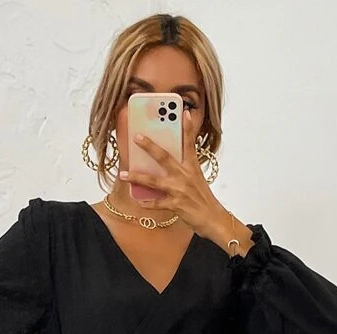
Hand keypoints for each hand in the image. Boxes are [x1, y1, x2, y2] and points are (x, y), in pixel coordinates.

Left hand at [119, 108, 227, 241]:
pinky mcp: (177, 205)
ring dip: (137, 177)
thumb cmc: (203, 199)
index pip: (190, 143)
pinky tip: (138, 201)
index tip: (183, 112)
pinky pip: (157, 203)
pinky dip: (147, 203)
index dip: (188, 127)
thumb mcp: (197, 179)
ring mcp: (180, 190)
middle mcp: (185, 176)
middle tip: (136, 137)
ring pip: (154, 181)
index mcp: (192, 167)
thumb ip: (184, 168)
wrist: (213, 219)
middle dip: (149, 146)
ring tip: (123, 174)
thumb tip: (169, 161)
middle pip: (165, 157)